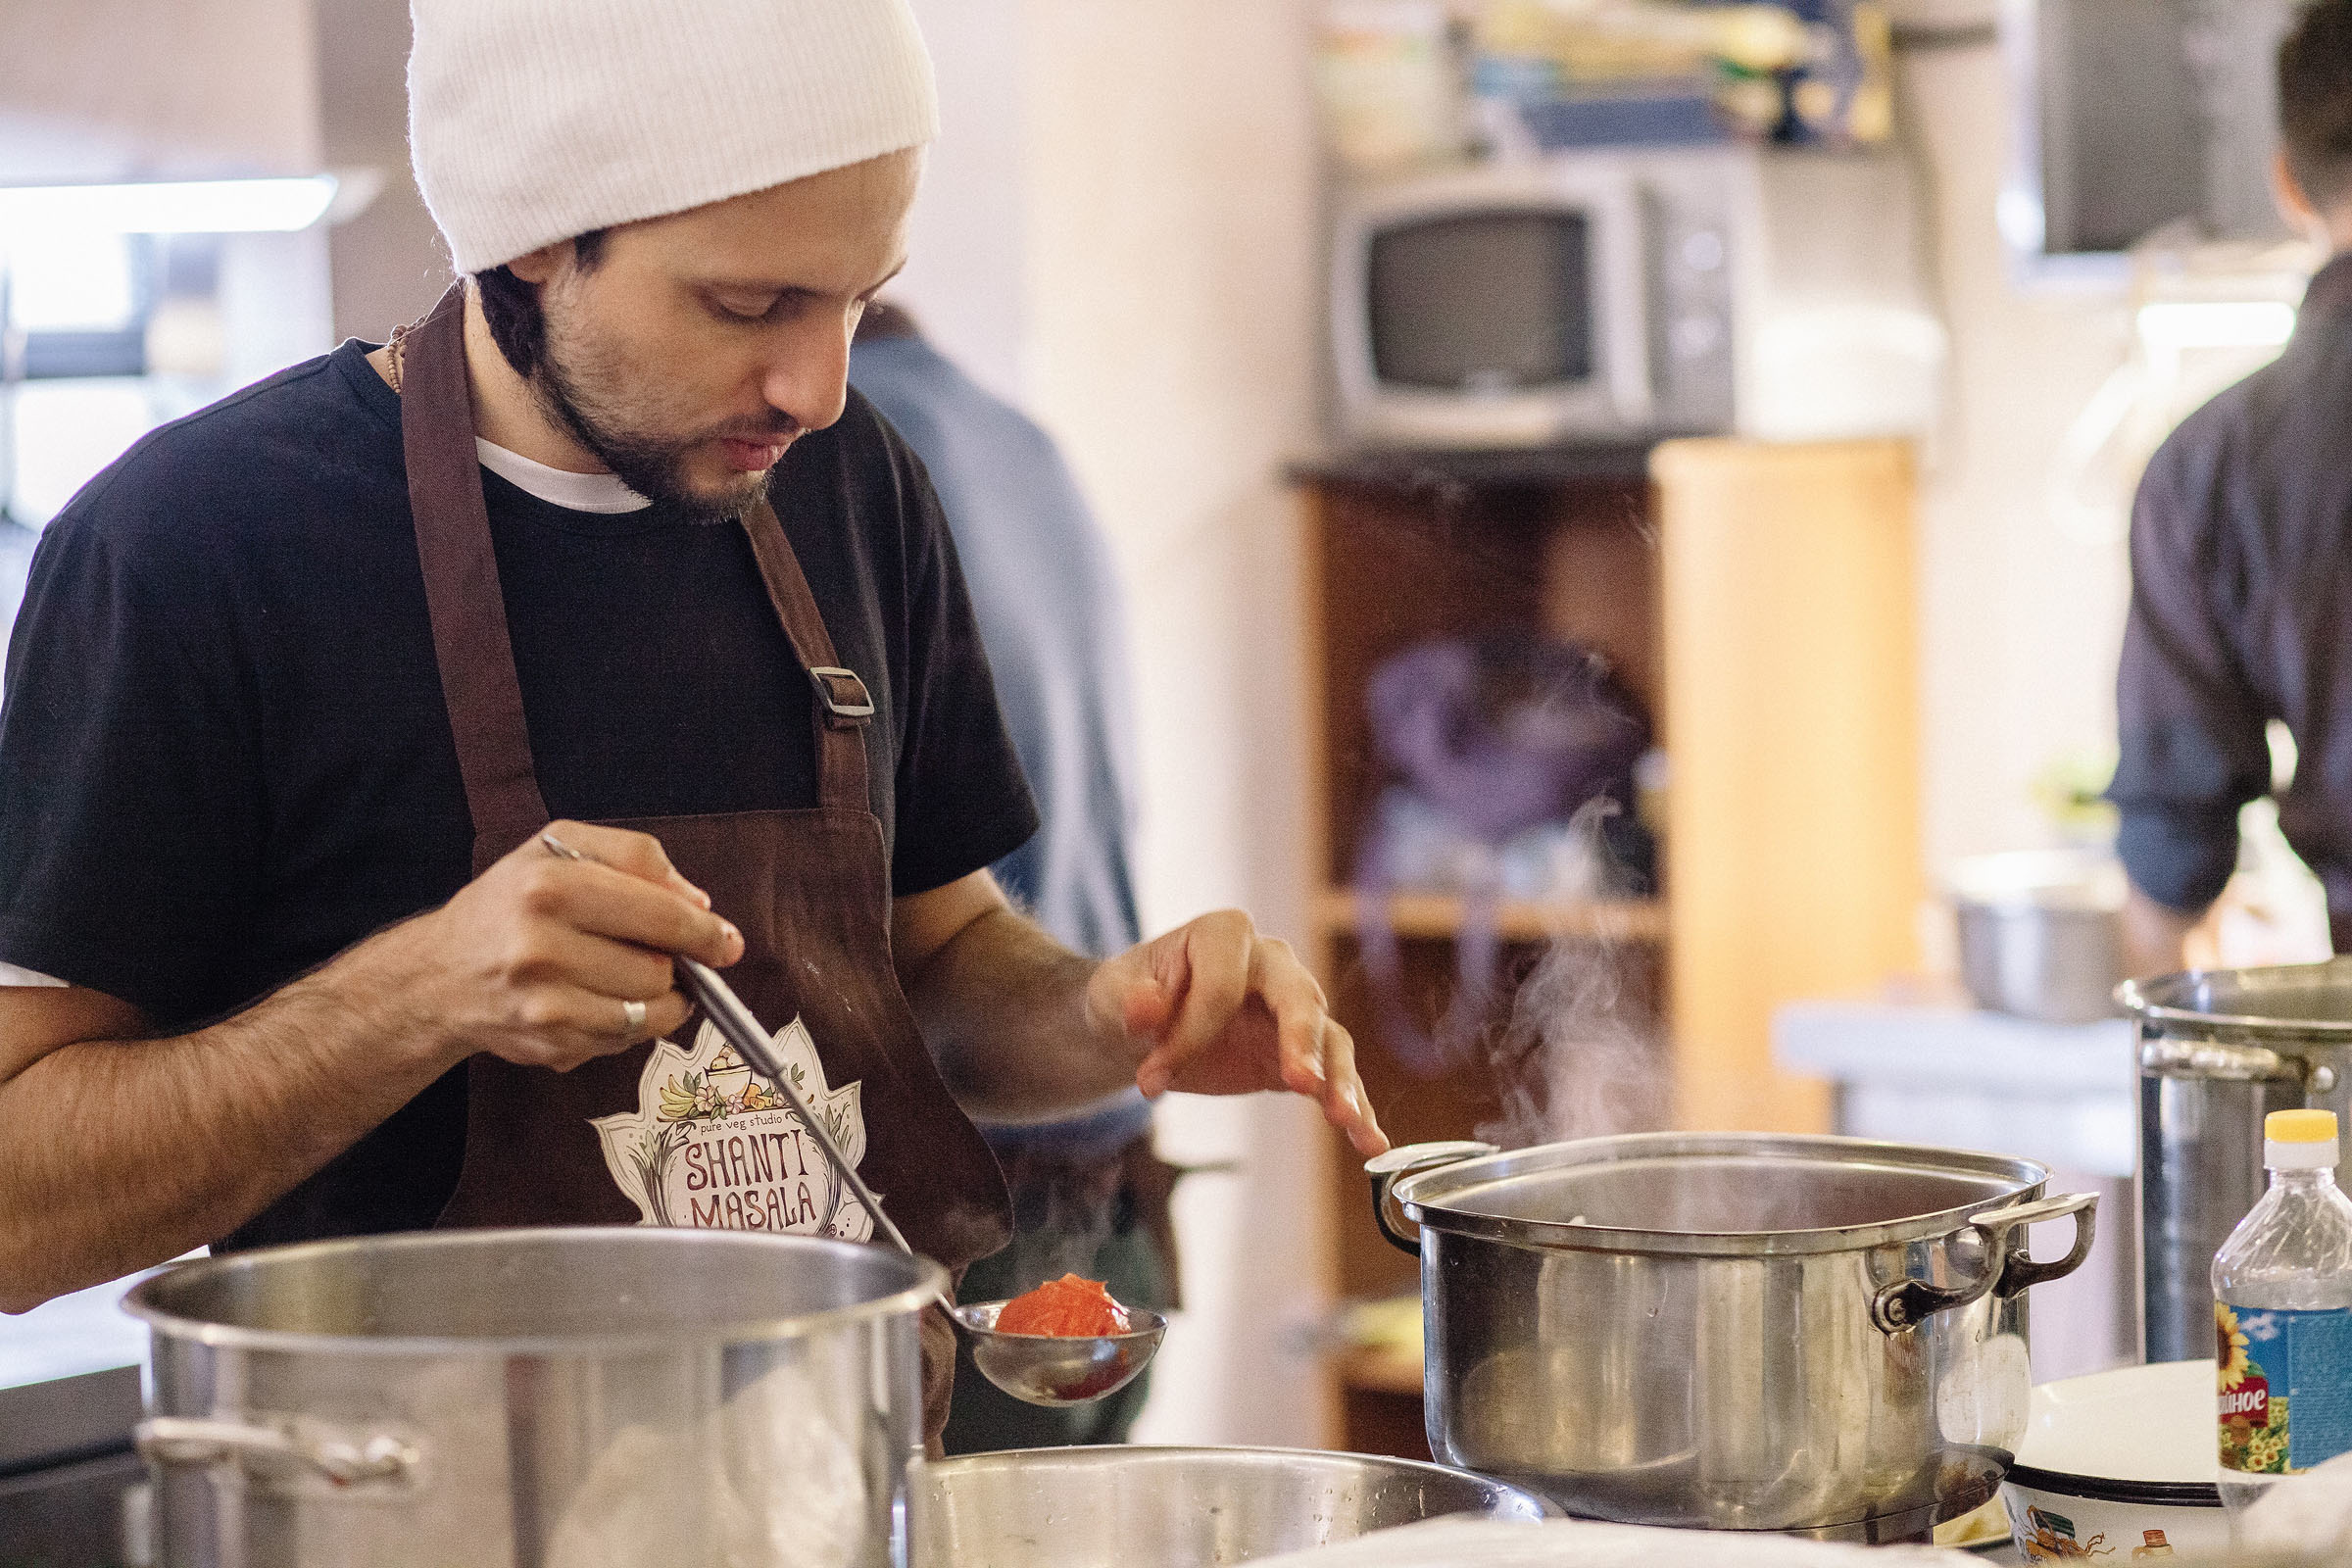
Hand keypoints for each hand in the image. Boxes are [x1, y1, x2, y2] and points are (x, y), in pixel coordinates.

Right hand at [328, 821, 743, 1072]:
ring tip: (628, 976)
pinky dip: (630, 1023)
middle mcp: (540, 947)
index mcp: (550, 886)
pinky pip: (624, 1039)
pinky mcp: (548, 1045)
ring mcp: (544, 1004)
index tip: (726, 941)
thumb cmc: (511, 903)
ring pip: (648, 1010)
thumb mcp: (561, 849)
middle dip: (671, 962)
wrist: (440, 974)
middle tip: (657, 953)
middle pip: (659, 968)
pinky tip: (602, 1001)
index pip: (658, 913)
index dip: (704, 932)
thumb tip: (699, 904)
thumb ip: (635, 857)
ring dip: (656, 997)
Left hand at [1087, 911, 1388, 1155]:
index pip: (1222, 986)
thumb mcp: (1113, 995)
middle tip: (1300, 1084)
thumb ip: (1131, 1001)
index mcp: (1224, 934)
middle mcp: (1271, 963)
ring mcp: (1292, 1008)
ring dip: (1339, 1080)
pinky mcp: (1300, 1053)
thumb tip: (1146, 1010)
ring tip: (1344, 1120)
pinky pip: (1335, 1078)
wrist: (1140, 1026)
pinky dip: (1355, 1110)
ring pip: (1329, 1039)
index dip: (1190, 1034)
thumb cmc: (1128, 999)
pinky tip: (1370, 1144)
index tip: (1151, 1079)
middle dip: (1301, 1041)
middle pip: (1299, 998)